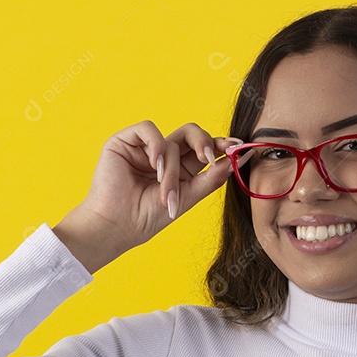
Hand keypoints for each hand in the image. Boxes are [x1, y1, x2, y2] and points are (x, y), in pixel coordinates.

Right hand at [58, 121, 241, 266]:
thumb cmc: (146, 218)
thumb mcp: (186, 198)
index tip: (238, 147)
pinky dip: (156, 146)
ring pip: (173, 140)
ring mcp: (144, 149)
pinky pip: (148, 129)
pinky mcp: (124, 142)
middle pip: (192, 134)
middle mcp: (163, 156)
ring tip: (165, 192)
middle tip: (210, 157)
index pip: (203, 149)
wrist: (117, 227)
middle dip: (205, 143)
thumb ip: (209, 179)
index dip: (220, 145)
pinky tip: (155, 166)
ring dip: (173, 169)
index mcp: (179, 170)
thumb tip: (234, 161)